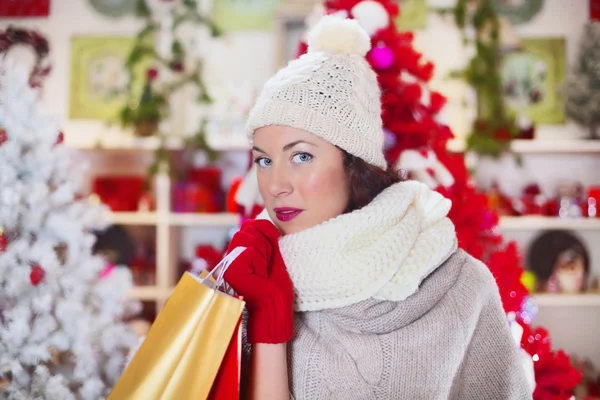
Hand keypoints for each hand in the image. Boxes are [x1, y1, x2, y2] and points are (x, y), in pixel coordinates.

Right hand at [223, 219, 293, 343]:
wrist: (275, 310)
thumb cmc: (275, 290)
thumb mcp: (273, 258)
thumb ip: (266, 241)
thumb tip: (263, 223)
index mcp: (240, 255)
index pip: (248, 226)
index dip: (264, 226)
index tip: (276, 235)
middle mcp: (231, 258)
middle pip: (247, 229)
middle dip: (264, 241)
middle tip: (268, 262)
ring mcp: (229, 264)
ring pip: (247, 238)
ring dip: (263, 252)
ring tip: (263, 271)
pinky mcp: (231, 271)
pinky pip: (249, 251)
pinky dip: (260, 261)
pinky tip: (260, 277)